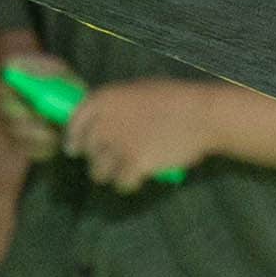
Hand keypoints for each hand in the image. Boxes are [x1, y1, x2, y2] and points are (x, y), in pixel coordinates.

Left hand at [59, 79, 248, 190]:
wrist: (202, 114)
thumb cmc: (176, 100)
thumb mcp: (138, 91)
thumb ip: (116, 107)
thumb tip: (102, 121)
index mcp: (104, 99)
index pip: (75, 124)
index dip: (73, 139)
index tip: (74, 150)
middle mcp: (104, 122)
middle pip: (88, 152)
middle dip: (97, 158)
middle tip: (112, 162)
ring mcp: (118, 145)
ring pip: (98, 172)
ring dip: (109, 175)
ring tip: (123, 174)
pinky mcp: (134, 164)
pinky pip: (120, 184)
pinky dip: (127, 185)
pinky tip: (135, 182)